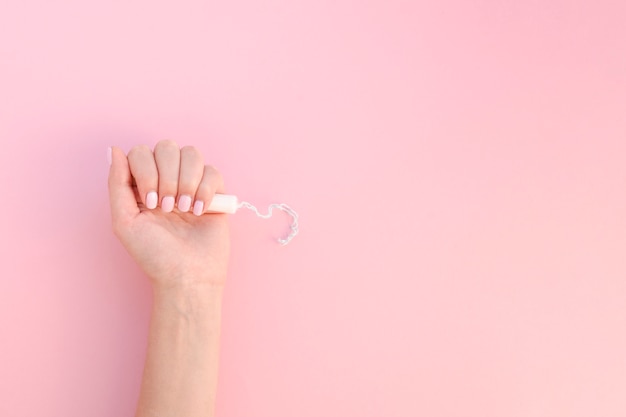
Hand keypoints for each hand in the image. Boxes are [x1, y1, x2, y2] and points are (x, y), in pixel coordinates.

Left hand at [107, 140, 229, 288]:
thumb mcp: (124, 221)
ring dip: (186, 181)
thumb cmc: (154, 254)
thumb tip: (114, 149)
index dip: (146, 171)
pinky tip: (200, 211)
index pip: (141, 152)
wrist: (187, 275)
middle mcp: (167, 180)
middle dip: (167, 177)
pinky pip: (213, 171)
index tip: (150, 203)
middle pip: (167, 147)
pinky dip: (205, 190)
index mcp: (143, 184)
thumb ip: (117, 183)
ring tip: (184, 209)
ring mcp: (192, 185)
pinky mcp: (215, 193)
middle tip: (167, 207)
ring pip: (192, 154)